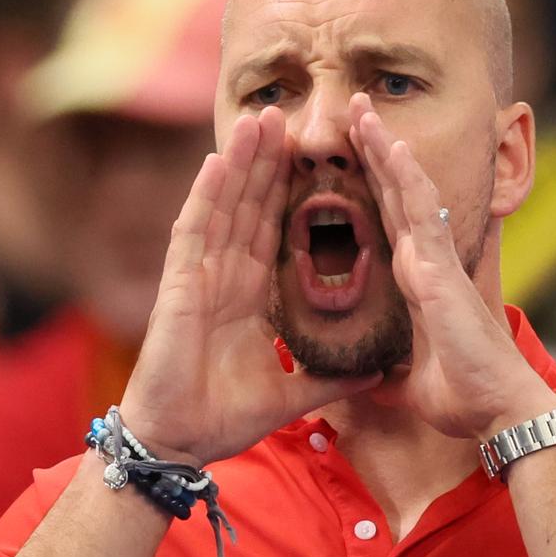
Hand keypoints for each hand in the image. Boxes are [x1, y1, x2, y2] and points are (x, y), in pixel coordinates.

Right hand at [119, 107, 381, 464]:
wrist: (182, 442)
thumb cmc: (223, 417)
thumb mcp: (294, 392)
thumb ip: (332, 377)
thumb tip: (376, 370)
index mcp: (251, 296)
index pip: (277, 231)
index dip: (293, 192)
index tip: (317, 156)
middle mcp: (225, 276)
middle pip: (251, 205)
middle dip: (268, 161)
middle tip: (286, 114)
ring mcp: (199, 275)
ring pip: (224, 205)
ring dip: (241, 161)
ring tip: (259, 118)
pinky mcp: (179, 285)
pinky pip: (193, 230)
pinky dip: (207, 194)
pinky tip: (220, 159)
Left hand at [350, 94, 551, 438]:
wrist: (496, 411)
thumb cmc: (464, 398)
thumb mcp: (408, 380)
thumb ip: (390, 370)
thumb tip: (368, 383)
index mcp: (416, 282)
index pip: (388, 220)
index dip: (372, 185)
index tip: (352, 152)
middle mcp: (426, 262)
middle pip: (395, 194)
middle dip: (374, 151)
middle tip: (354, 109)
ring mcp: (436, 261)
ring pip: (407, 192)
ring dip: (385, 149)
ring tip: (363, 109)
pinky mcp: (442, 270)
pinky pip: (423, 215)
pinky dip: (408, 179)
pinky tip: (392, 147)